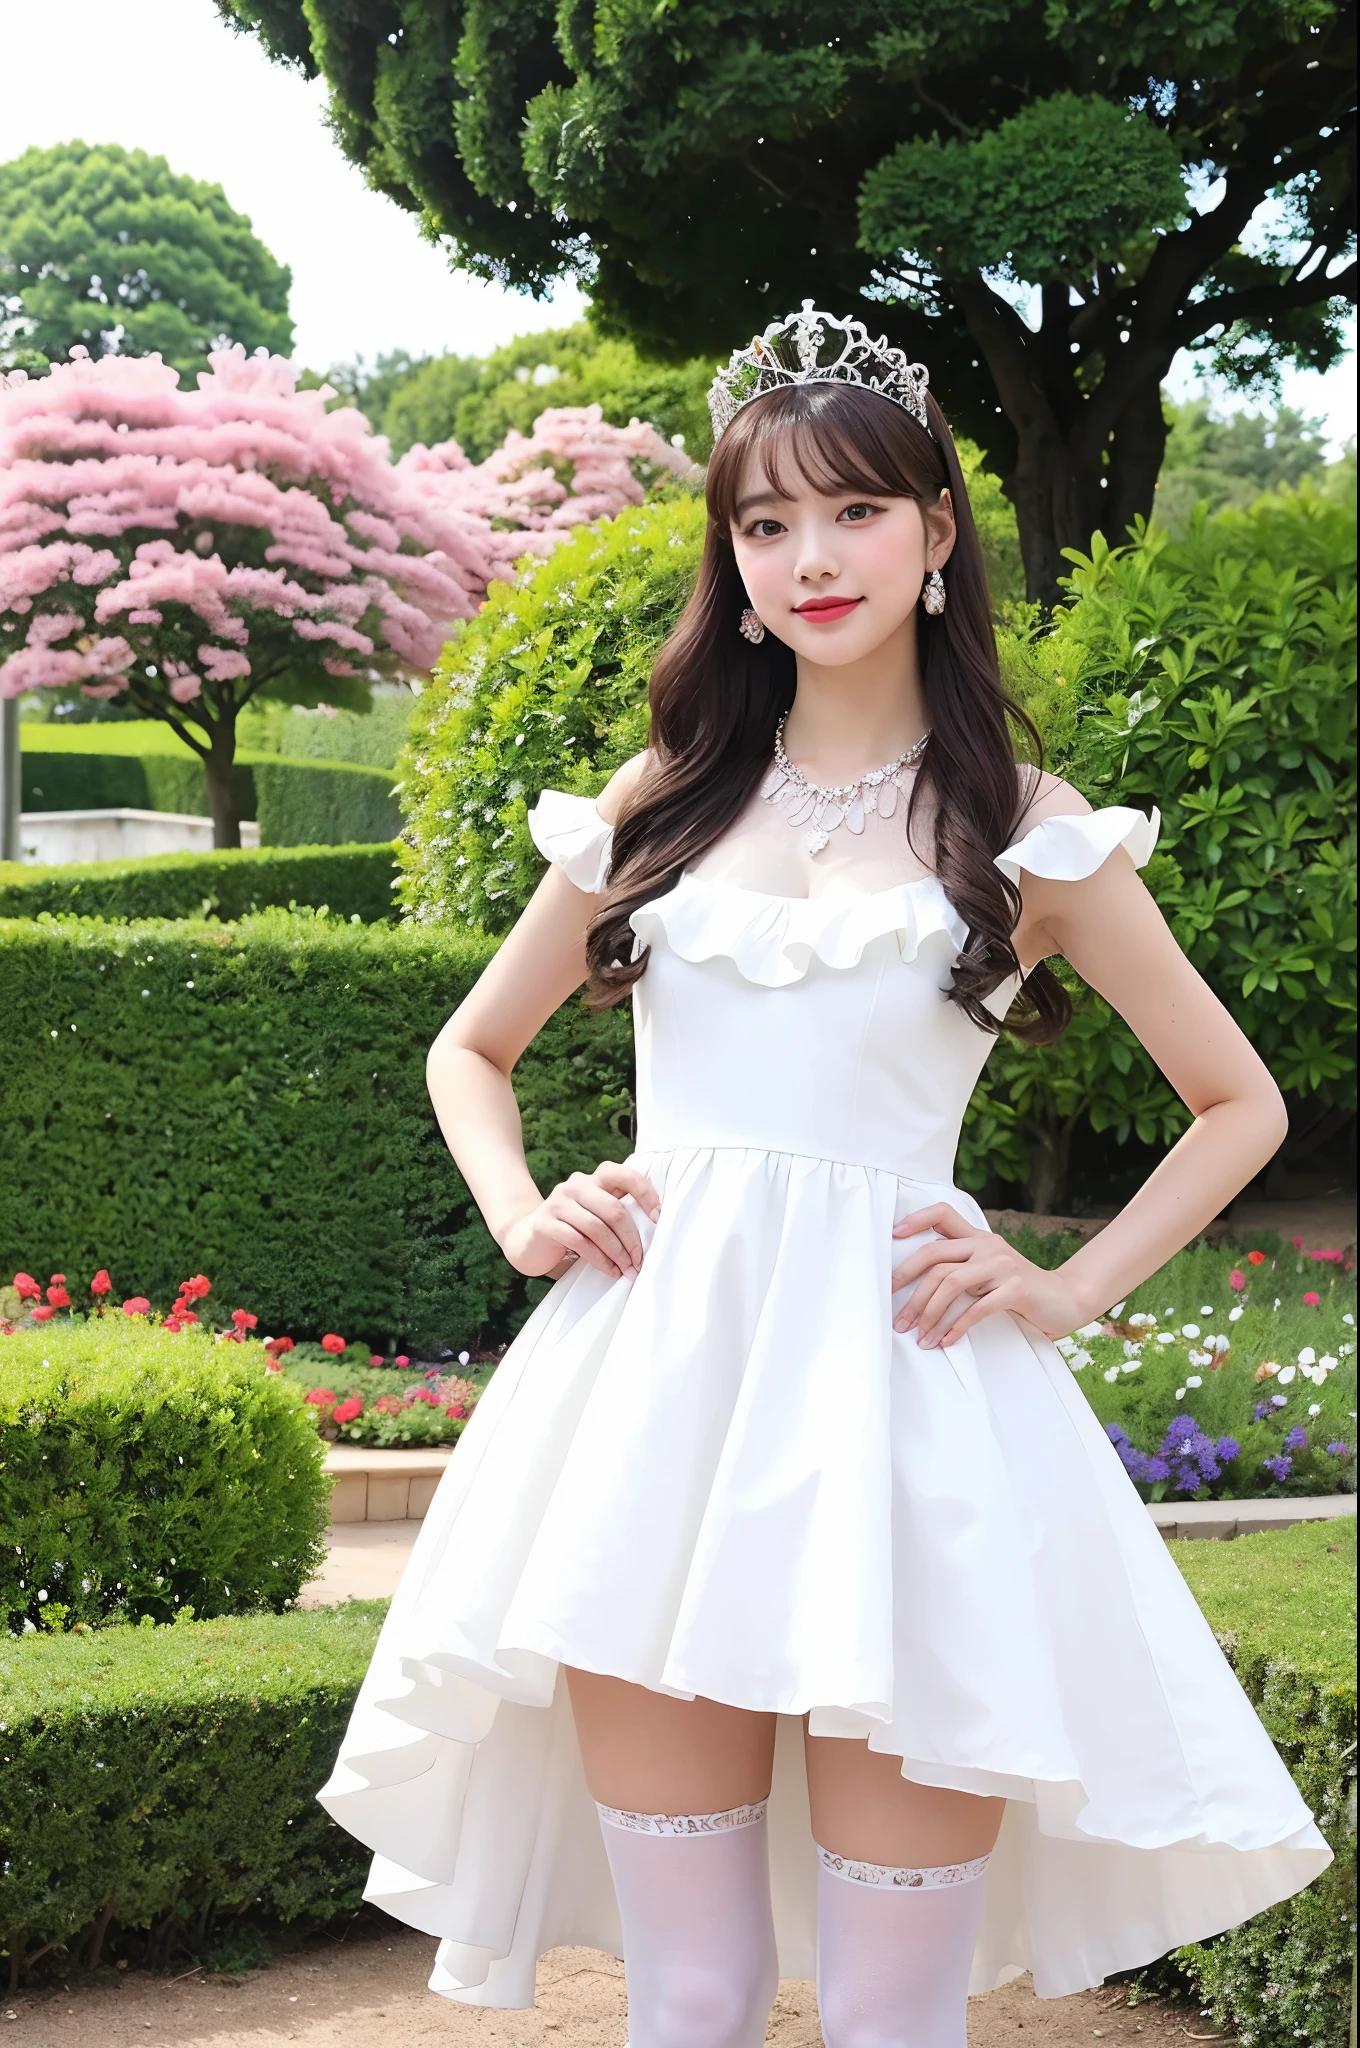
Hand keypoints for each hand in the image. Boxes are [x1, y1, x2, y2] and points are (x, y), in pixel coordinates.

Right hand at [501, 1161, 660, 1281]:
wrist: (528, 1239)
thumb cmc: (574, 1228)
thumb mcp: (597, 1214)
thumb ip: (618, 1211)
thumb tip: (656, 1222)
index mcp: (594, 1179)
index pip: (625, 1175)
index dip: (645, 1194)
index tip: (657, 1218)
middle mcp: (576, 1185)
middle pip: (613, 1209)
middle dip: (632, 1238)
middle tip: (640, 1261)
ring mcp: (558, 1202)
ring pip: (597, 1227)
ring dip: (617, 1253)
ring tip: (627, 1270)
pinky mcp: (545, 1223)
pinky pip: (579, 1242)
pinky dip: (599, 1259)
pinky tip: (610, 1271)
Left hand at [890, 1203, 1087, 1347]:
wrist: (1065, 1300)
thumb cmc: (1018, 1290)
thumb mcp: (988, 1270)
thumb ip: (962, 1267)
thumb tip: (916, 1285)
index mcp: (978, 1237)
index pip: (943, 1214)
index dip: (916, 1220)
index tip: (893, 1235)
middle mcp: (988, 1245)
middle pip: (935, 1256)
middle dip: (907, 1284)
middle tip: (896, 1315)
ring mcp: (1003, 1265)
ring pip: (950, 1283)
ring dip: (928, 1313)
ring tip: (918, 1336)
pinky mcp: (1016, 1288)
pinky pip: (977, 1308)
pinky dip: (956, 1327)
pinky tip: (945, 1341)